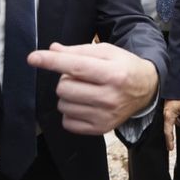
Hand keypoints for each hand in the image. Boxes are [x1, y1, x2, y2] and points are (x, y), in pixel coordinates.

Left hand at [28, 42, 157, 134]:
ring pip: (63, 105)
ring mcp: (105, 116)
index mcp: (113, 73)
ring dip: (68, 95)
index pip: (76, 67)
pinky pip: (67, 122)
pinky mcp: (100, 129)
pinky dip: (70, 111)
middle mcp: (109, 97)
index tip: (33, 57)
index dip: (52, 61)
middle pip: (64, 87)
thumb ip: (79, 51)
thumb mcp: (107, 51)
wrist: (146, 90)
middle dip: (66, 78)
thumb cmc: (124, 66)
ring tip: (84, 89)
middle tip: (81, 76)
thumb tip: (52, 50)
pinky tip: (84, 103)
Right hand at [163, 99, 179, 150]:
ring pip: (170, 123)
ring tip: (174, 137)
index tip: (170, 149)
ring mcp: (168, 111)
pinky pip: (172, 117)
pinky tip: (179, 122)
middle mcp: (166, 115)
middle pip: (167, 129)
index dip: (169, 141)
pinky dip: (175, 122)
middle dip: (169, 138)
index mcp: (168, 116)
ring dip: (172, 130)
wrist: (176, 85)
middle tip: (170, 146)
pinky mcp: (170, 107)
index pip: (168, 132)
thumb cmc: (179, 96)